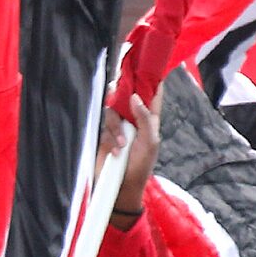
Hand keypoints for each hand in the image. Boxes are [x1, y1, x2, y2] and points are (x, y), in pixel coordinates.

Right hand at [106, 92, 159, 219]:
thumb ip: (145, 119)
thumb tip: (134, 97)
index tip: (146, 66)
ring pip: (112, 111)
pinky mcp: (103, 136)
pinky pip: (102, 127)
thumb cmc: (140, 167)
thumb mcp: (149, 143)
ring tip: (122, 145)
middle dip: (124, 96)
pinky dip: (109, 138)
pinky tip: (115, 151)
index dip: (150, 80)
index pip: (152, 94)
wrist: (122, 190)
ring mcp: (117, 127)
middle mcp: (132, 120)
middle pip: (127, 96)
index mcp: (150, 120)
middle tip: (122, 95)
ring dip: (116, 128)